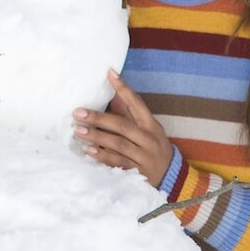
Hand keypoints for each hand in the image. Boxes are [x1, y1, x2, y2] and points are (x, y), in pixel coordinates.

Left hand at [73, 69, 173, 187]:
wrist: (171, 177)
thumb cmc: (153, 147)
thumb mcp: (147, 128)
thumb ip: (130, 113)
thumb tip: (114, 92)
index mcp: (151, 124)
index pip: (136, 102)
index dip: (123, 88)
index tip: (109, 73)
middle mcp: (149, 139)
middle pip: (122, 125)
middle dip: (99, 118)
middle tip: (78, 113)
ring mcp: (144, 156)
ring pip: (118, 144)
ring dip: (97, 137)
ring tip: (78, 131)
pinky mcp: (137, 172)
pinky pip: (118, 163)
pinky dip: (103, 156)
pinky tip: (88, 151)